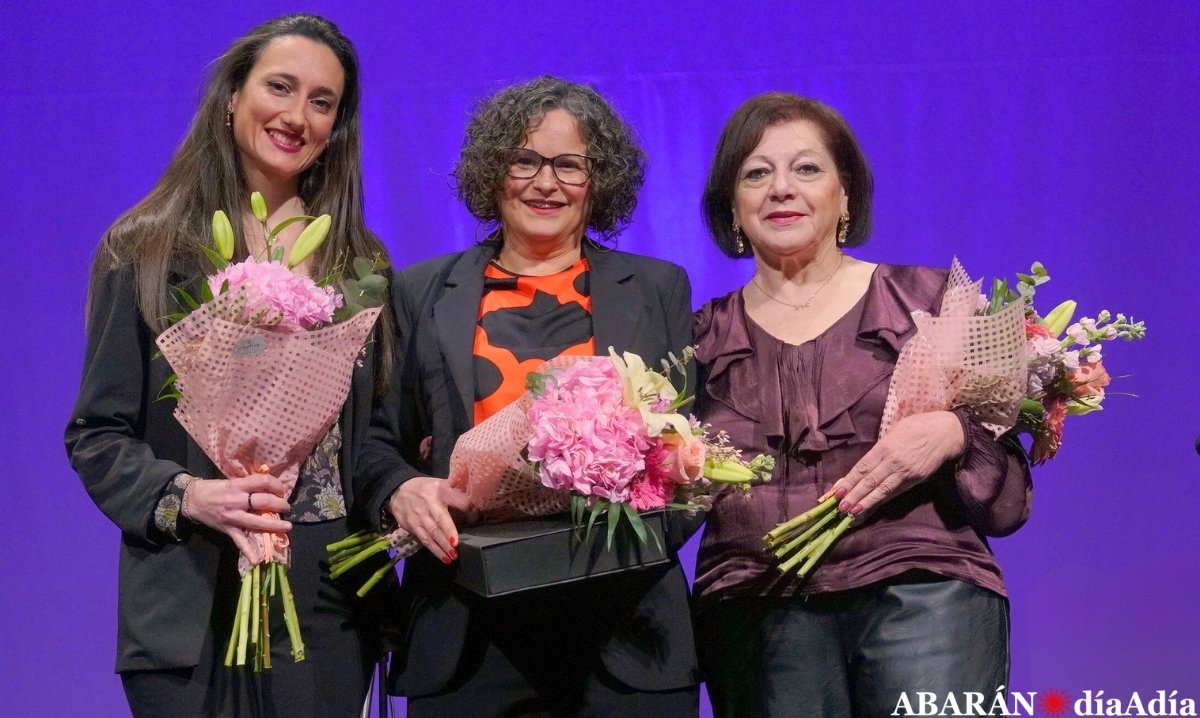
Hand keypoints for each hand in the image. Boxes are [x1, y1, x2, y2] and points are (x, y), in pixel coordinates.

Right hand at [185, 472, 291, 562]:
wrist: (192, 500)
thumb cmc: (213, 488)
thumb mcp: (231, 481)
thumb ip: (248, 485)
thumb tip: (268, 486)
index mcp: (237, 486)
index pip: (262, 481)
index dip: (276, 484)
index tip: (281, 489)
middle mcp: (236, 501)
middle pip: (264, 501)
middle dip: (280, 504)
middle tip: (286, 507)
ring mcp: (233, 517)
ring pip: (257, 522)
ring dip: (274, 525)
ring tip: (286, 527)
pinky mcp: (228, 529)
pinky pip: (240, 541)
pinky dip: (248, 551)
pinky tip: (256, 560)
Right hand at [387, 476, 472, 563]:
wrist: (397, 490)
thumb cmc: (426, 489)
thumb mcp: (440, 483)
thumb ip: (455, 493)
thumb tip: (476, 506)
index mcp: (440, 490)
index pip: (455, 498)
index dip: (467, 507)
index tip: (475, 517)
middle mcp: (430, 503)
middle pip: (440, 519)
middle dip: (449, 532)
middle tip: (457, 544)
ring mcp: (420, 516)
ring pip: (433, 533)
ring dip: (443, 546)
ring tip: (454, 555)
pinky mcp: (412, 526)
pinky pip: (425, 540)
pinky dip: (435, 550)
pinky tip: (444, 558)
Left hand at [823, 411, 964, 517]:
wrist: (945, 432)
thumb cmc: (917, 427)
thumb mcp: (894, 432)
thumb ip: (879, 449)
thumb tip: (864, 466)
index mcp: (884, 447)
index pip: (862, 467)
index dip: (849, 481)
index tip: (837, 492)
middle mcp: (893, 461)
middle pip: (870, 481)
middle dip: (854, 496)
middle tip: (840, 508)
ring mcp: (905, 472)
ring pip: (882, 490)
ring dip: (866, 503)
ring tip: (853, 513)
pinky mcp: (916, 479)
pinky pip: (895, 492)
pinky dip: (882, 501)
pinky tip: (872, 508)